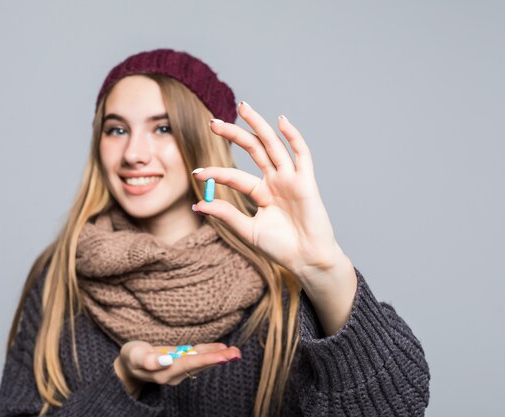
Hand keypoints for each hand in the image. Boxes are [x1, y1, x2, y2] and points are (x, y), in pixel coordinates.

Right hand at [113, 341, 240, 397]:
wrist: (128, 367)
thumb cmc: (131, 358)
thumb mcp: (134, 355)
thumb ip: (148, 359)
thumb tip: (165, 360)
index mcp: (164, 372)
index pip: (188, 364)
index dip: (206, 359)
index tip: (222, 356)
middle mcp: (174, 373)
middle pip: (199, 365)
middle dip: (218, 359)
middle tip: (236, 354)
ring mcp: (179, 370)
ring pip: (201, 362)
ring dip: (218, 356)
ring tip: (235, 352)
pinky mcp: (180, 364)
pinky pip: (197, 357)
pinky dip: (210, 352)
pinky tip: (222, 349)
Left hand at [192, 101, 344, 278]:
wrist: (307, 260)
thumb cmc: (281, 248)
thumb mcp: (247, 230)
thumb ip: (226, 214)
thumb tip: (197, 204)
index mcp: (261, 192)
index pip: (235, 176)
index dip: (216, 173)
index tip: (197, 173)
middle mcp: (275, 181)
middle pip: (253, 150)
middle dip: (234, 134)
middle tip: (213, 122)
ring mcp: (291, 179)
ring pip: (273, 145)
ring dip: (258, 125)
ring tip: (243, 107)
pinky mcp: (306, 182)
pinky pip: (302, 154)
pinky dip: (293, 136)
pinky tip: (281, 121)